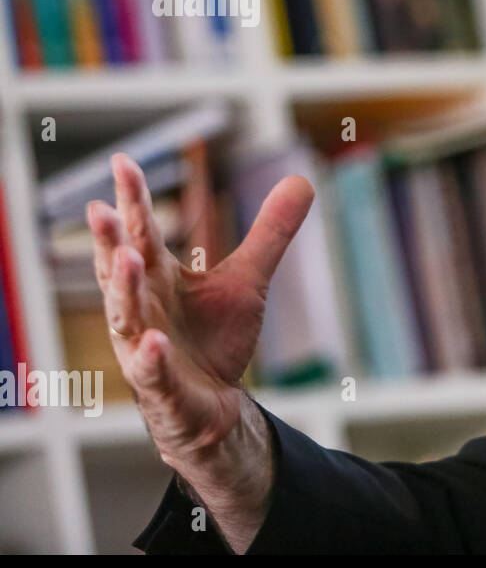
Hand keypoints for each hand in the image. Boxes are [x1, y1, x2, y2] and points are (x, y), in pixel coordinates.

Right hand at [86, 152, 314, 472]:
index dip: (132, 200)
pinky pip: (151, 370)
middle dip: (110, 239)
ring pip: (126, 315)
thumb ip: (271, 231)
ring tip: (125, 258)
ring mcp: (145, 348)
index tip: (123, 160)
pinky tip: (154, 341)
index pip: (142, 233)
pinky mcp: (161, 387)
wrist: (214, 407)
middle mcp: (143, 308)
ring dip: (122, 288)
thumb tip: (302, 178)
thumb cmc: (216, 338)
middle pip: (121, 268)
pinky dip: (150, 356)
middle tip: (100, 208)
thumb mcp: (248, 279)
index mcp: (158, 279)